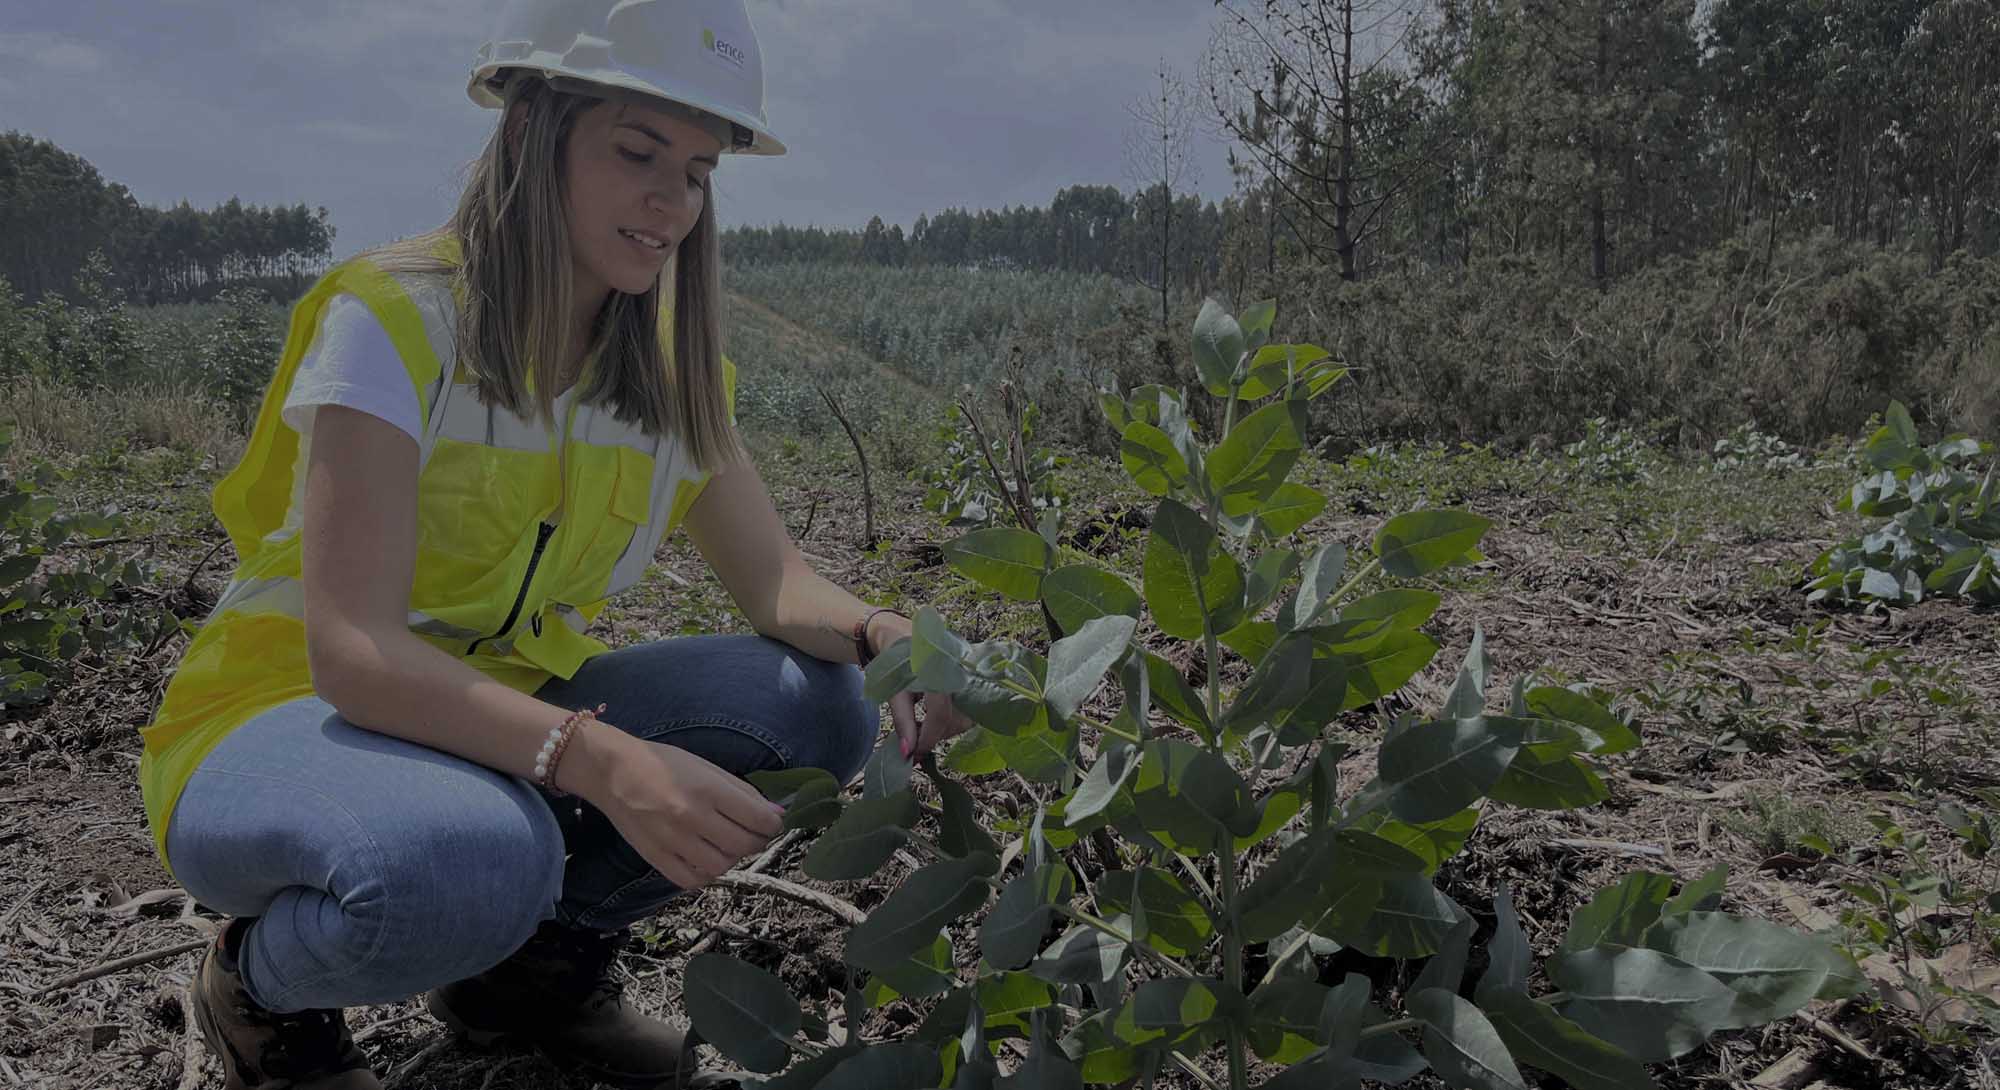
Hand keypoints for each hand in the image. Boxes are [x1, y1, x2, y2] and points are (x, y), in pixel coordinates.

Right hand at [573, 727, 783, 889]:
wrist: (613, 771)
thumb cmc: (664, 764)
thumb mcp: (708, 768)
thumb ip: (743, 793)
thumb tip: (776, 813)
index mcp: (708, 790)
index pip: (758, 819)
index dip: (773, 824)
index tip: (772, 822)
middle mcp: (692, 817)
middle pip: (743, 845)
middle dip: (757, 841)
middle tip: (753, 833)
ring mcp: (672, 841)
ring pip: (721, 866)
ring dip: (731, 858)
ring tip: (726, 844)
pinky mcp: (655, 858)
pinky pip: (692, 880)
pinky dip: (705, 873)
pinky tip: (704, 858)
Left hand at [865, 610, 974, 757]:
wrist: (900, 635)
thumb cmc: (894, 663)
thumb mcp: (893, 692)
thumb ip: (903, 722)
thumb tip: (909, 754)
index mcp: (936, 669)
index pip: (939, 714)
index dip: (927, 739)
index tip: (914, 755)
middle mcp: (958, 669)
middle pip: (957, 718)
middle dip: (937, 734)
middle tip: (917, 740)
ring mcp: (969, 672)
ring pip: (966, 716)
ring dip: (945, 728)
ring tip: (924, 725)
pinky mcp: (973, 677)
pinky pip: (970, 709)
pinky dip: (953, 719)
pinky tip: (935, 716)